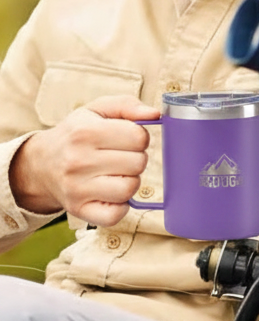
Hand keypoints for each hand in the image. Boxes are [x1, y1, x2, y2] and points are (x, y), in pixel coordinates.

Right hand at [10, 95, 159, 225]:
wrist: (42, 164)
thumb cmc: (77, 134)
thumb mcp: (97, 110)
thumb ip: (128, 105)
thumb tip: (154, 114)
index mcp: (84, 132)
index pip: (139, 137)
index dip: (139, 138)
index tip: (126, 139)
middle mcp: (77, 161)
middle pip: (138, 163)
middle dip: (135, 159)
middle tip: (120, 157)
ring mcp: (76, 188)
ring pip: (130, 188)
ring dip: (130, 181)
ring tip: (116, 174)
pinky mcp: (79, 210)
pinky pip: (116, 214)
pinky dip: (121, 206)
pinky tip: (111, 194)